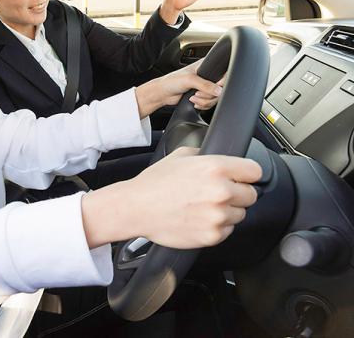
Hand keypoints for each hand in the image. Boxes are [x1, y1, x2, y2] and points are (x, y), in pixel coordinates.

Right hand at [81, 147, 260, 248]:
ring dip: (227, 212)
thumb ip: (205, 155)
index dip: (246, 174)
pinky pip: (227, 231)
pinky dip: (217, 227)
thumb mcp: (179, 156)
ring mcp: (218, 216)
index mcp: (216, 168)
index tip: (241, 178)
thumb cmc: (154, 183)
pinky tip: (198, 219)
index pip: (255, 171)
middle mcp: (221, 191)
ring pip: (240, 214)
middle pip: (251, 195)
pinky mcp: (212, 235)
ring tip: (203, 208)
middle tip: (216, 194)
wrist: (135, 208)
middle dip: (237, 194)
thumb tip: (218, 157)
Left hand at [134, 59, 223, 117]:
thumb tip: (219, 91)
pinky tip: (194, 101)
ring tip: (193, 97)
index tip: (216, 87)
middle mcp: (207, 76)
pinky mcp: (202, 96)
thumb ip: (205, 85)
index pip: (222, 73)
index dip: (221, 82)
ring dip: (204, 101)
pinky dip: (203, 105)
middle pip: (220, 88)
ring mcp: (205, 87)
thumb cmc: (172, 81)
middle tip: (197, 93)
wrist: (163, 93)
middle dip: (208, 95)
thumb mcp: (189, 80)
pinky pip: (210, 103)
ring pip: (215, 98)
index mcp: (205, 65)